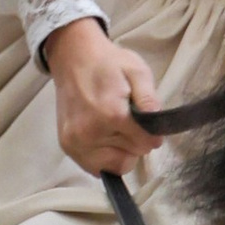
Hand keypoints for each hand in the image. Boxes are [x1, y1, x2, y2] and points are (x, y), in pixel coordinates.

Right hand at [44, 17, 159, 173]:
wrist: (73, 57)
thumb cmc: (109, 63)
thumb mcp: (137, 71)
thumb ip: (149, 99)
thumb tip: (158, 129)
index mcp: (111, 114)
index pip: (146, 144)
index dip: (151, 134)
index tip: (145, 119)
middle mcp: (89, 134)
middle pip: (131, 156)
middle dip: (134, 141)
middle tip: (126, 119)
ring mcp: (75, 143)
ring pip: (114, 166)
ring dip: (120, 152)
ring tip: (114, 128)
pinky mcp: (66, 147)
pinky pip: (95, 168)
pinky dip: (104, 157)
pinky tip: (103, 137)